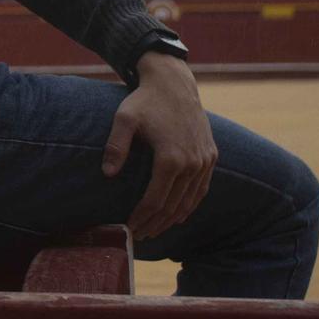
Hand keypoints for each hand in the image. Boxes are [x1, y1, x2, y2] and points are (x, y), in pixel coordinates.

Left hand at [102, 53, 216, 240]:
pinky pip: (202, 189)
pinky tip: (178, 214)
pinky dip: (190, 205)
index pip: (155, 201)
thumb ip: (115, 147)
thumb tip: (107, 174)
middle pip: (172, 206)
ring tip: (155, 229)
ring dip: (172, 219)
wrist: (174, 83)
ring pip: (189, 201)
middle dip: (155, 224)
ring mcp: (205, 161)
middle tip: (140, 235)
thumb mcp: (124, 119)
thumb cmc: (145, 101)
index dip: (141, 218)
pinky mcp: (211, 156)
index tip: (130, 228)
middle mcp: (192, 163)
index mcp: (171, 158)